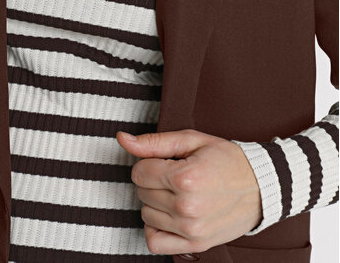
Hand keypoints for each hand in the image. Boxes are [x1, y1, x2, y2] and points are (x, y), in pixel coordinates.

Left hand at [116, 128, 262, 256]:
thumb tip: (123, 139)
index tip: (166, 162)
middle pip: (142, 192)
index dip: (148, 163)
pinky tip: (168, 214)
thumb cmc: (227, 160)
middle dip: (152, 180)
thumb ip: (154, 142)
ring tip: (176, 192)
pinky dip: (155, 228)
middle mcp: (186, 207)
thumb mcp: (191, 140)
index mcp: (185, 178)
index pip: (139, 171)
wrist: (260, 186)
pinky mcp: (196, 245)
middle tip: (174, 175)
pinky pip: (155, 242)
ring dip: (155, 202)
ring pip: (145, 214)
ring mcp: (191, 229)